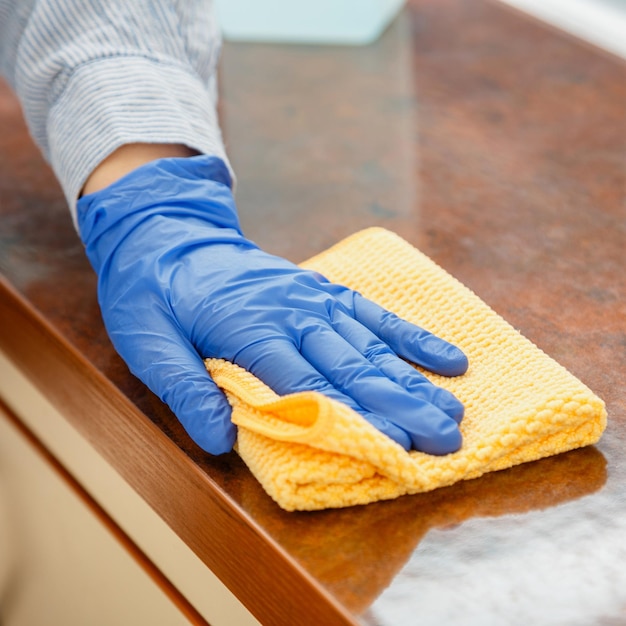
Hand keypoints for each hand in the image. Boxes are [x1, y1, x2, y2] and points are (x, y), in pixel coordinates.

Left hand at [77, 155, 467, 454]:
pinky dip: (412, 338)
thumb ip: (184, 387)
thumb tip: (220, 438)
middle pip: (353, 367)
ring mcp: (314, 299)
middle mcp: (294, 314)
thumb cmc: (155, 293)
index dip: (352, 417)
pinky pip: (374, 314)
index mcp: (250, 329)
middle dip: (401, 406)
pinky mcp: (324, 291)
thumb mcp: (147, 341)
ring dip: (414, 381)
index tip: (395, 446)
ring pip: (371, 345)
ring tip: (455, 412)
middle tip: (446, 441)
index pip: (308, 384)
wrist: (169, 234)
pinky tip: (448, 358)